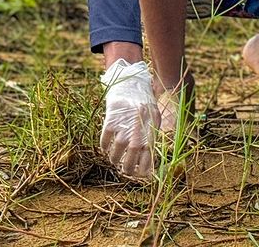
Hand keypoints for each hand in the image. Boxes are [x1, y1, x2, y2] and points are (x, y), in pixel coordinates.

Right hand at [99, 59, 159, 177]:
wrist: (130, 83)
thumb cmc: (144, 102)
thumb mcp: (154, 117)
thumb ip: (151, 135)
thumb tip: (150, 158)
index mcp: (150, 133)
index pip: (147, 160)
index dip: (143, 171)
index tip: (139, 176)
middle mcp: (136, 133)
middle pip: (130, 160)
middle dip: (126, 170)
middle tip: (124, 172)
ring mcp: (123, 128)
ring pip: (116, 152)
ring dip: (114, 159)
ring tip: (114, 161)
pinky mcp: (111, 121)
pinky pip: (105, 140)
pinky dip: (104, 147)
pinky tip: (105, 148)